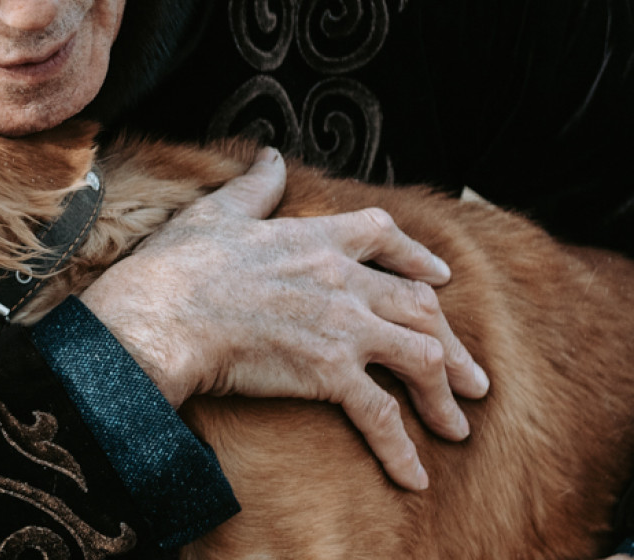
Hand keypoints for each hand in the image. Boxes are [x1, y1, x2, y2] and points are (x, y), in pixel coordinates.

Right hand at [81, 147, 489, 491]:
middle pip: (420, 307)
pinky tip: (414, 476)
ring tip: (457, 427)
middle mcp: (341, 279)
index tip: (438, 278)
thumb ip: (255, 186)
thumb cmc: (178, 265)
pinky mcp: (330, 371)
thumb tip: (271, 156)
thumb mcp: (217, 211)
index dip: (416, 256)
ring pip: (420, 357)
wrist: (161, 315)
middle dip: (452, 344)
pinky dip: (402, 449)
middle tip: (472, 378)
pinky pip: (381, 415)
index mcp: (315, 238)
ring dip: (443, 395)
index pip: (382, 236)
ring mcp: (342, 326)